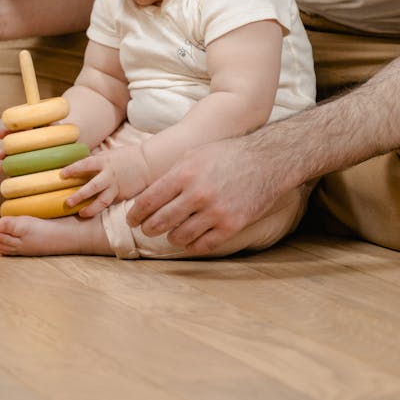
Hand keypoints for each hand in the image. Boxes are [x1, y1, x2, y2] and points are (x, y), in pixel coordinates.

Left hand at [61, 146, 150, 216]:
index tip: (61, 175)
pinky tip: (92, 213)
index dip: (73, 170)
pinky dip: (100, 209)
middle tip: (67, 202)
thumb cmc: (125, 157)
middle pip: (92, 186)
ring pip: (101, 200)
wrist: (147, 163)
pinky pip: (109, 204)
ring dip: (90, 208)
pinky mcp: (121, 196)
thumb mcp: (109, 155)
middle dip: (79, 195)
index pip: (85, 165)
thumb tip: (78, 167)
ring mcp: (116, 187)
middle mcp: (109, 175)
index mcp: (104, 161)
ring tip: (81, 213)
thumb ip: (95, 162)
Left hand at [126, 136, 286, 254]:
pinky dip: (192, 245)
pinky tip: (191, 239)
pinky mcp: (231, 226)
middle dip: (149, 228)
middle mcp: (197, 194)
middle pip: (159, 222)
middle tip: (148, 228)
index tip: (132, 219)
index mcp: (184, 173)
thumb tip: (147, 195)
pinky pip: (202, 246)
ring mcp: (215, 212)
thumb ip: (171, 174)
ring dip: (171, 237)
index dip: (135, 214)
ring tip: (172, 232)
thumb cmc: (227, 154)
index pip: (147, 201)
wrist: (267, 159)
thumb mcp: (194, 154)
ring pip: (178, 237)